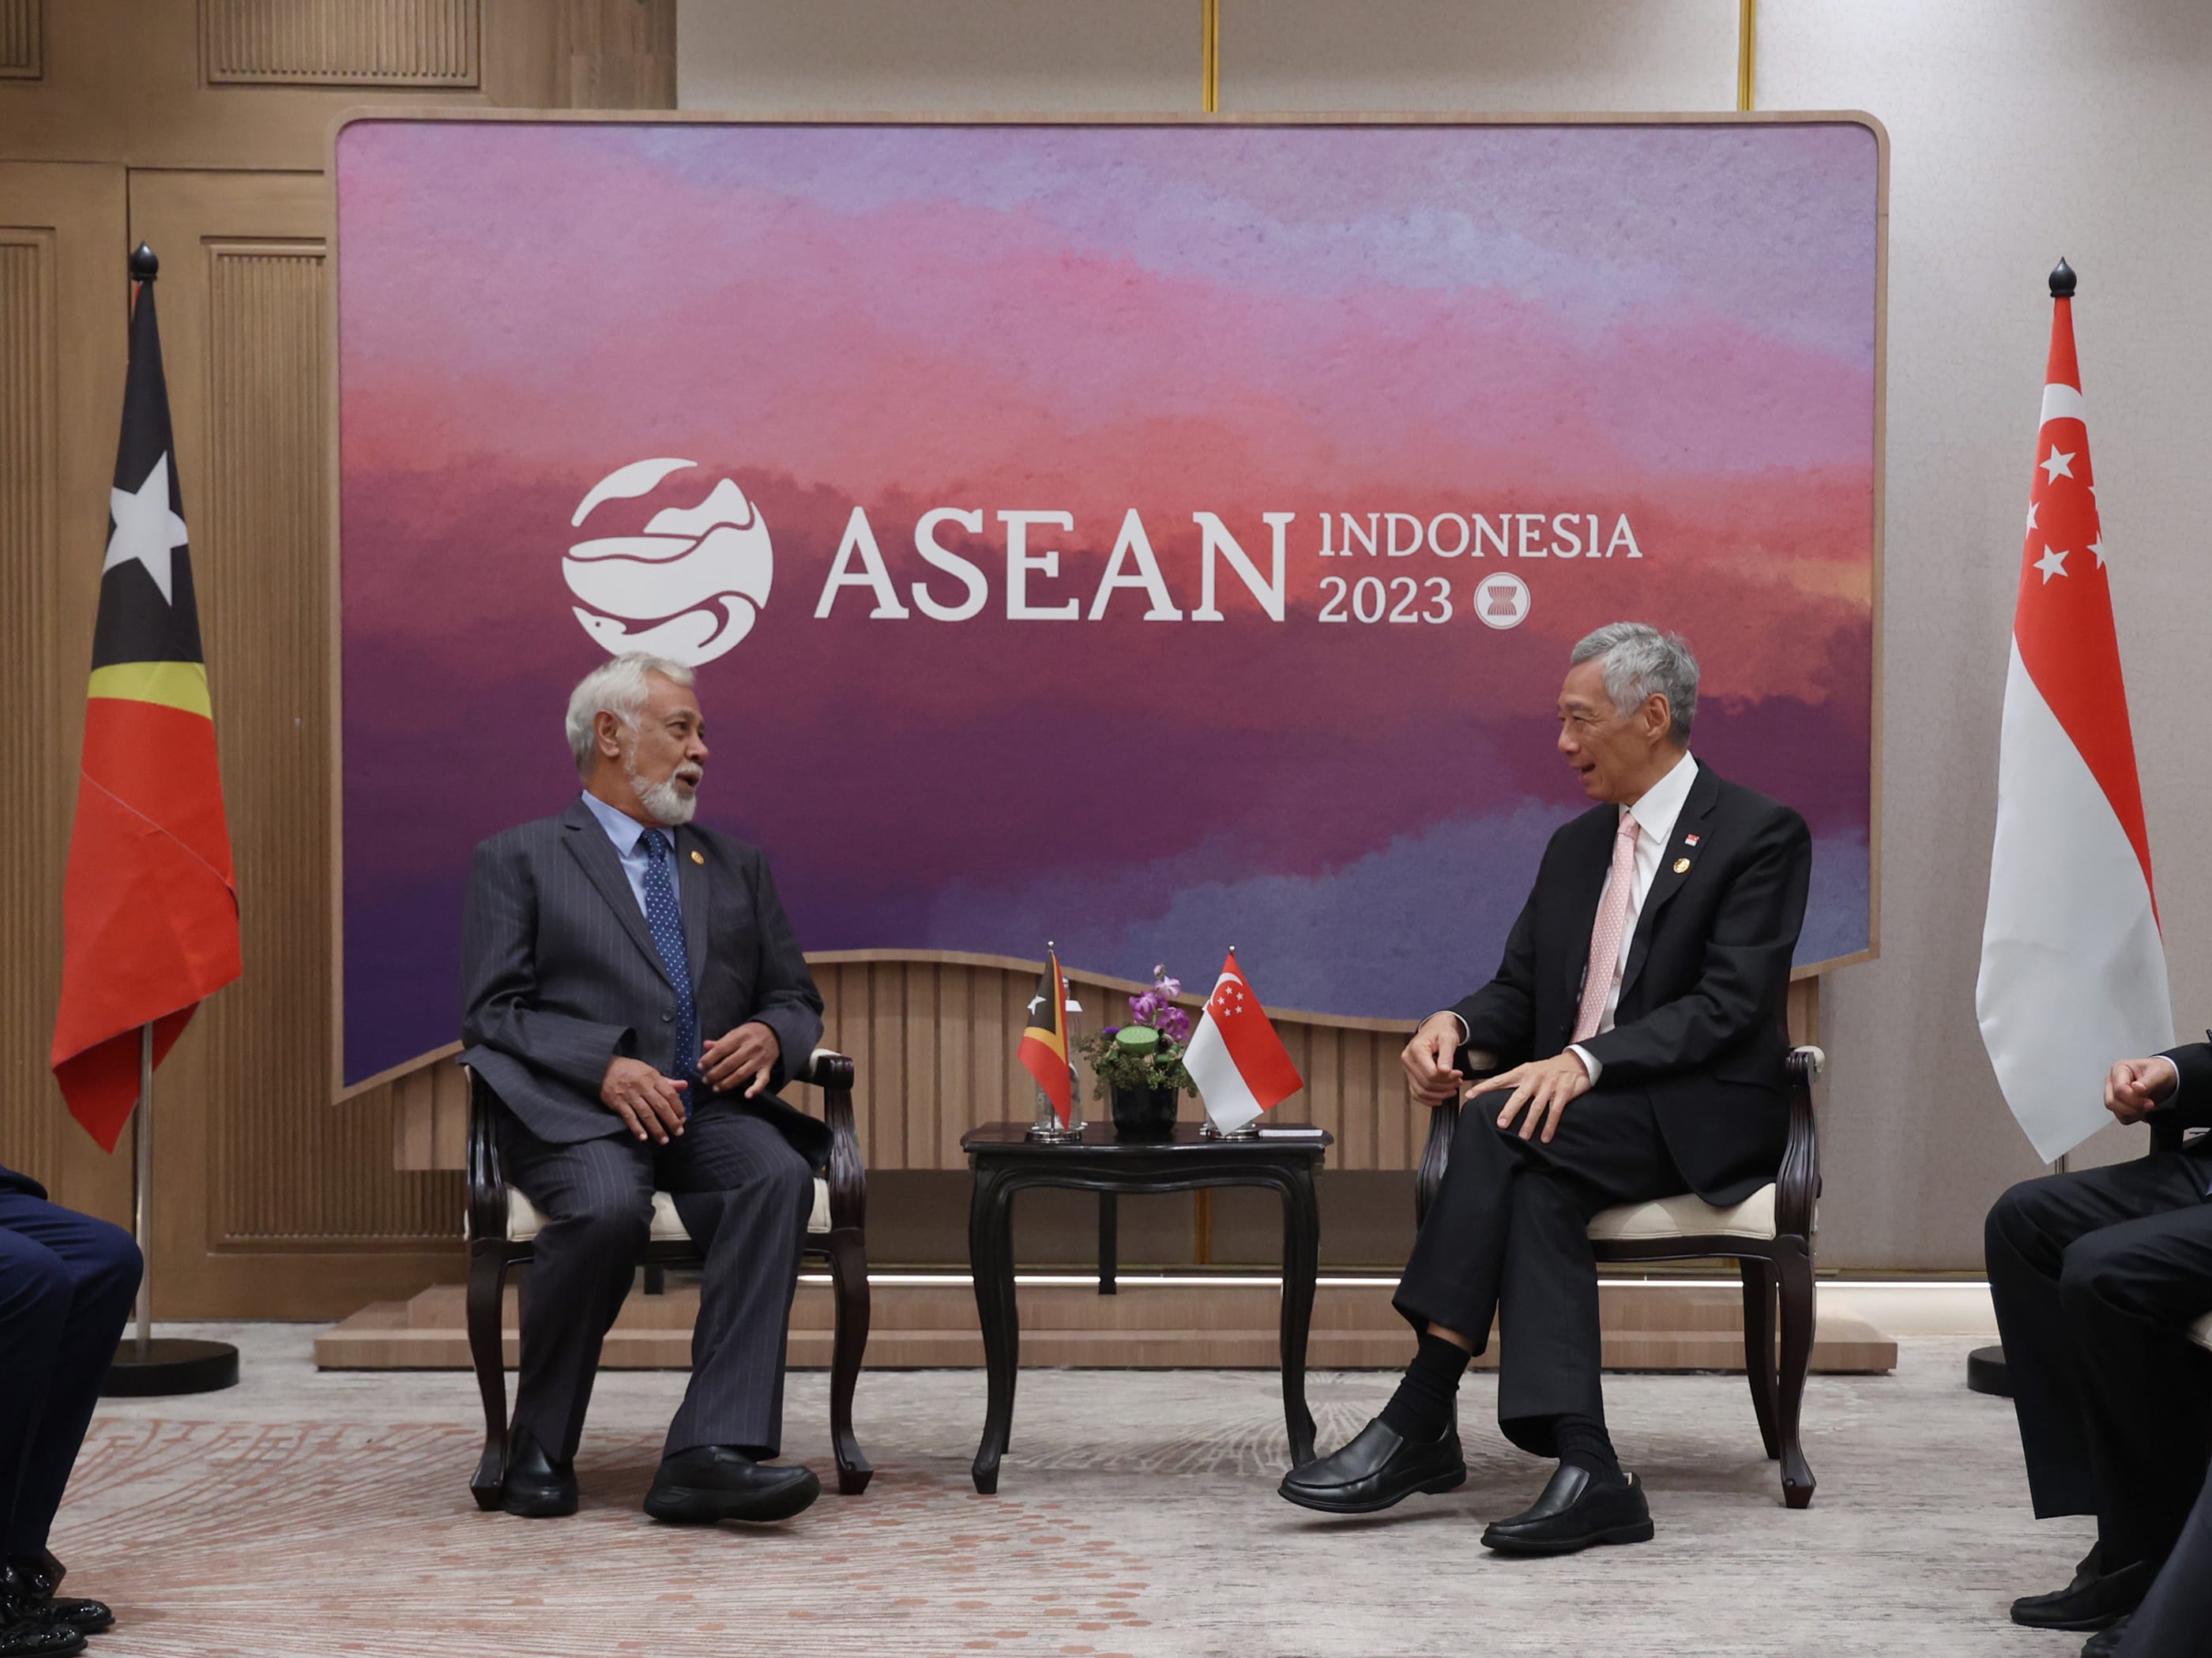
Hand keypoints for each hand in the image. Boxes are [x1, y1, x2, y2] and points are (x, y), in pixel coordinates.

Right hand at [600, 1056, 687, 1142]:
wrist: (603, 1068)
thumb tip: (685, 1086)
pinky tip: (644, 1138)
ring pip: (646, 1114)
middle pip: (660, 1105)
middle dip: (671, 1120)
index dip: (678, 1108)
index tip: (683, 1119)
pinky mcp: (618, 1103)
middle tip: (678, 1132)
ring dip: (656, 1128)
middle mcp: (642, 1086)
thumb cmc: (630, 1070)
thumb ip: (667, 1081)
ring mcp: (629, 1095)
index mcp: (652, 1077)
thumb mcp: (649, 1071)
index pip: (669, 1094)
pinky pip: (629, 1117)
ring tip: (664, 1140)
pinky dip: (637, 1128)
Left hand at [702, 1021, 780, 1098]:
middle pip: (729, 1064)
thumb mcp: (735, 1032)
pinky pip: (762, 1080)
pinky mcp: (767, 1068)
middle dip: (715, 1074)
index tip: (700, 1067)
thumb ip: (720, 1041)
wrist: (774, 1032)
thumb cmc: (750, 1033)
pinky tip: (747, 1095)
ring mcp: (759, 1059)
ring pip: (741, 1074)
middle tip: (705, 1080)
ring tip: (716, 1088)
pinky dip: (755, 1089)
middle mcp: (750, 1048)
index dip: (709, 1059)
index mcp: (740, 1037)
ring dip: (727, 1083)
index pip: (721, 1049)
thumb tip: (705, 1045)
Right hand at [1401, 1013, 1465, 1106]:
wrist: (1435, 1028)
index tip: (1459, 1074)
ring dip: (1439, 1094)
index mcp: (1416, 1049)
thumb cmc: (1441, 1031)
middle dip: (1445, 1086)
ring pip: (1421, 1091)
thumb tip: (1445, 1071)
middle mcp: (1408, 1060)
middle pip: (1426, 1084)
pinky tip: (1440, 1098)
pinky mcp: (1410, 1075)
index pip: (1430, 1073)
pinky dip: (1428, 1099)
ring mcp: (1407, 1069)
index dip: (1447, 1078)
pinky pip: (1416, 1093)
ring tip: (1452, 1089)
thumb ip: (1446, 1055)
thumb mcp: (1448, 1039)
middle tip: (1458, 1081)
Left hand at [1469, 1051, 1591, 1143]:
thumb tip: (1493, 1096)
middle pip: (1519, 1095)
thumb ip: (1514, 1082)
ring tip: (1523, 1137)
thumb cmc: (1547, 1070)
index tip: (1470, 1095)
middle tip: (1501, 1124)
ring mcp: (1549, 1085)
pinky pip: (1555, 1111)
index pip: (1500, 1080)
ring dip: (1530, 1123)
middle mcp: (1534, 1078)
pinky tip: (1545, 1137)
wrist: (1576, 1063)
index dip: (1484, 1087)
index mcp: (1522, 1072)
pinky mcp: (1564, 1092)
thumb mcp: (1529, 1071)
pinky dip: (1550, 1126)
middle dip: (1510, 1110)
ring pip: (1537, 1106)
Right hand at [2104, 1055, 2177, 1123]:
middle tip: (2149, 1105)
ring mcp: (2113, 1093)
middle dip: (2132, 1108)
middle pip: (2112, 1101)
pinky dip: (2133, 1117)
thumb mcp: (2159, 1073)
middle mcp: (2112, 1081)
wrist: (2165, 1080)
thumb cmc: (2160, 1072)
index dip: (2134, 1099)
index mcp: (2119, 1069)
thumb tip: (2136, 1088)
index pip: (2119, 1089)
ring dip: (2133, 1113)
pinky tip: (2142, 1110)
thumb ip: (2148, 1081)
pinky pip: (2122, 1117)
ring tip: (2147, 1107)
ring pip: (2115, 1111)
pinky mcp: (2118, 1105)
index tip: (2150, 1102)